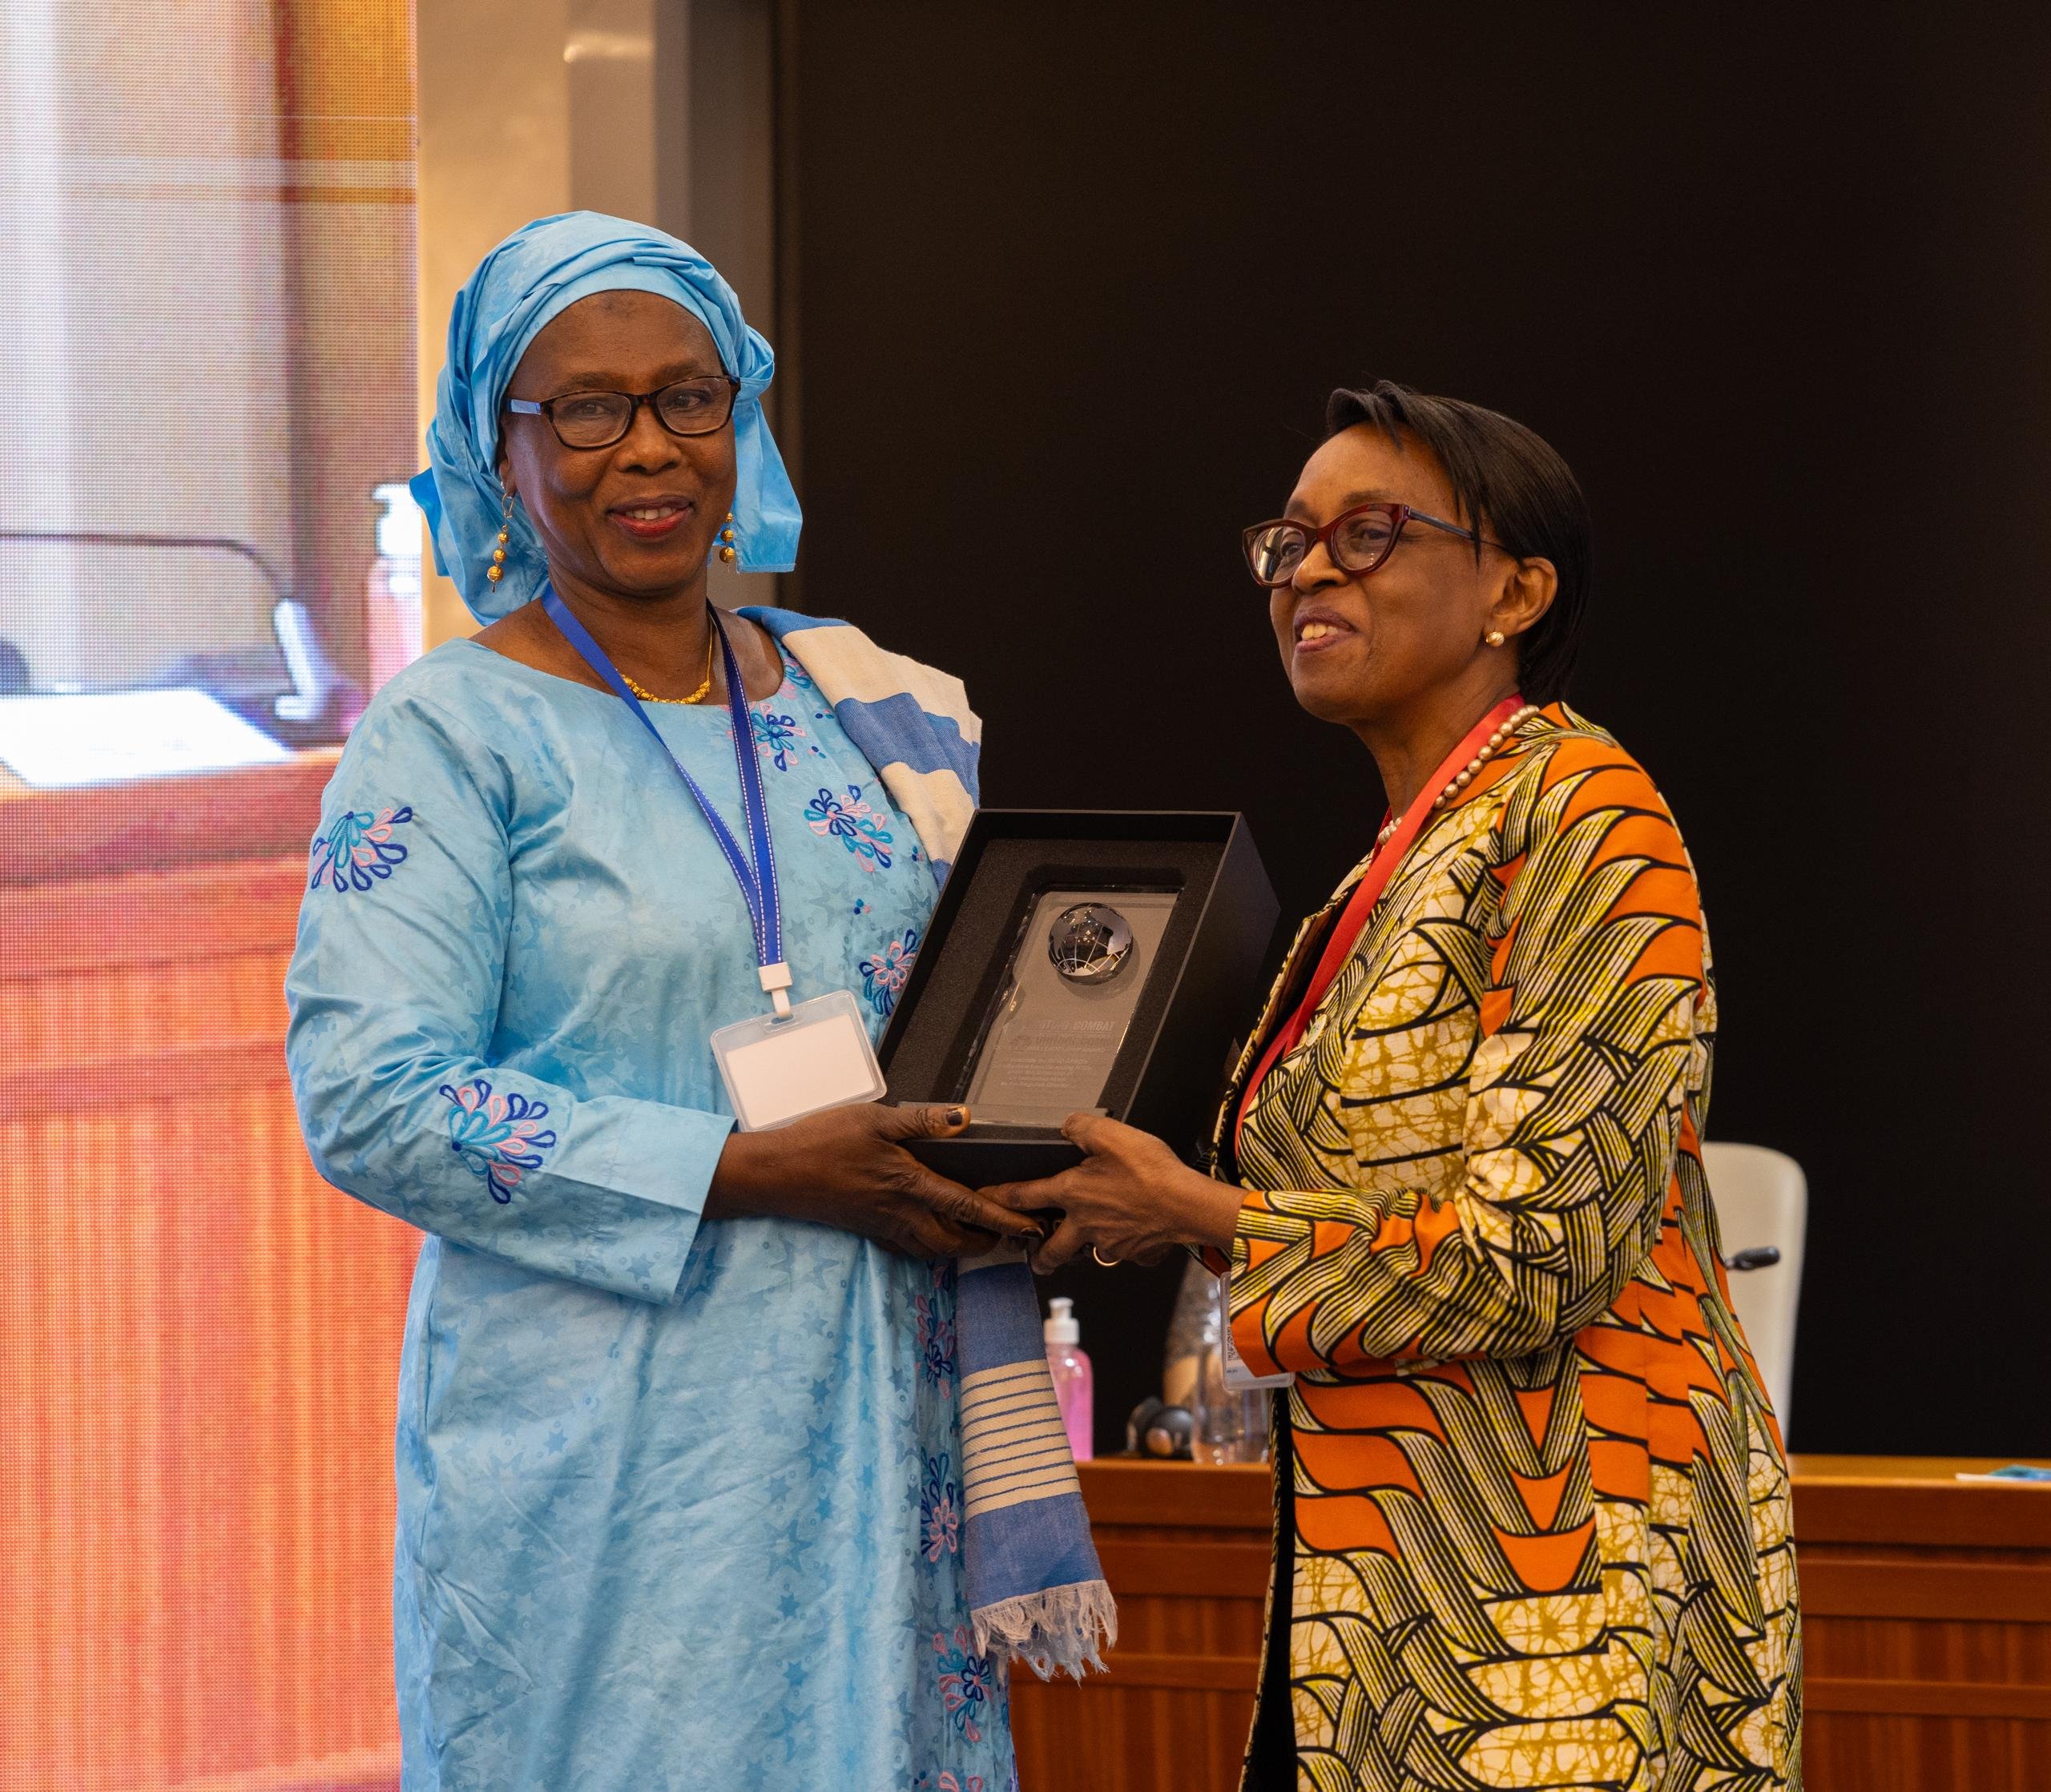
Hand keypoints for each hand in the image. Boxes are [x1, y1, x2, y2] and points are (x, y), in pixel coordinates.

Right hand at [708, 1102, 1044, 1259]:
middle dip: (987, 1243)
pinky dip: (929, 1246)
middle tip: (1011, 1237)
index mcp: (909, 1184)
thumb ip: (922, 1120)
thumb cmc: (822, 1141)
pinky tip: (932, 1234)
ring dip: (960, 1247)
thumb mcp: (875, 1119)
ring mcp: (882, 1225)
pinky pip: (907, 1246)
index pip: (968, 1207)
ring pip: (932, 1248)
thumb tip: (965, 1117)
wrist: (776, 1174)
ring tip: (980, 1237)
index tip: (1031, 1228)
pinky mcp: (866, 1228)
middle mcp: (900, 1213)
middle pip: (955, 1241)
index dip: (1004, 1219)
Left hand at [983, 1113, 1243, 1273]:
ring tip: (1089, 1241)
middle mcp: (1085, 1224)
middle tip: (1035, 1258)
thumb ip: (1083, 1127)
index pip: (1027, 1195)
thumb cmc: (1151, 1171)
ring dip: (1086, 1247)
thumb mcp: (1112, 1134)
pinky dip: (1127, 1244)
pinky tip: (1137, 1232)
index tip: (988, 1201)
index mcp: (1073, 1193)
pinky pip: (1126, 1251)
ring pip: (1090, 1250)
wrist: (1187, 1205)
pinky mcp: (1134, 1253)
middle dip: (1040, 1256)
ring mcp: (1109, 1243)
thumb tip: (1068, 1126)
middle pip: (1052, 1248)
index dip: (1003, 1197)